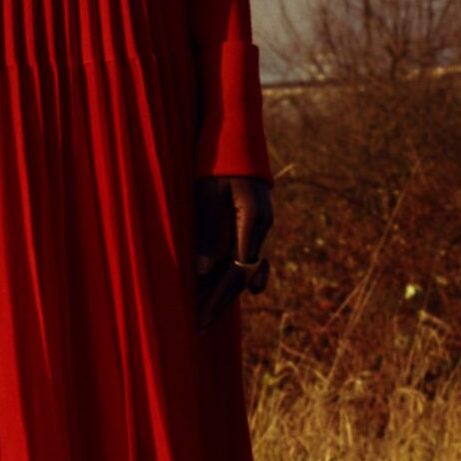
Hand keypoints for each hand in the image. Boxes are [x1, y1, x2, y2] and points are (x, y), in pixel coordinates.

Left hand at [193, 174, 273, 329]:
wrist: (236, 133)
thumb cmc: (217, 160)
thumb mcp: (207, 195)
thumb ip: (206, 232)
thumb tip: (202, 273)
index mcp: (253, 221)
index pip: (237, 272)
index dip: (218, 297)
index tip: (201, 316)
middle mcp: (260, 227)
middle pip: (242, 275)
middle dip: (220, 301)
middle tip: (199, 326)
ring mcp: (257, 224)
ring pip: (241, 266)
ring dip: (222, 289)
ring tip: (202, 312)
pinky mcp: (250, 221)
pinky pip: (239, 252)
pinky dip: (225, 271)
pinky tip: (212, 287)